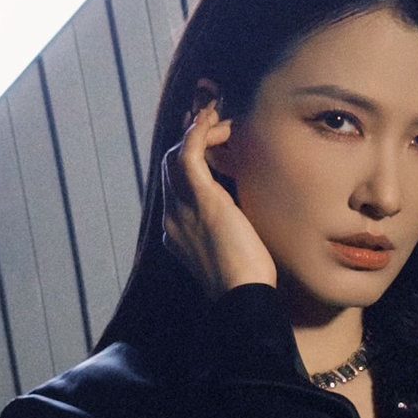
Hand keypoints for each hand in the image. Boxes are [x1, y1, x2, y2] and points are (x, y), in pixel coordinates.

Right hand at [161, 102, 276, 299]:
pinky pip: (190, 154)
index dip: (189, 158)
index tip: (212, 143)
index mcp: (177, 229)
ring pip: (176, 156)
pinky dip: (199, 133)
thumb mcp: (232, 247)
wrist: (243, 297)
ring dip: (199, 133)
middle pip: (170, 165)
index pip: (174, 183)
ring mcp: (182, 208)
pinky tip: (213, 120)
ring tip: (220, 120)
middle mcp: (172, 216)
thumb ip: (228, 226)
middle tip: (217, 124)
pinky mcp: (201, 200)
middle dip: (191, 140)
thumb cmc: (247, 280)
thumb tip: (240, 211)